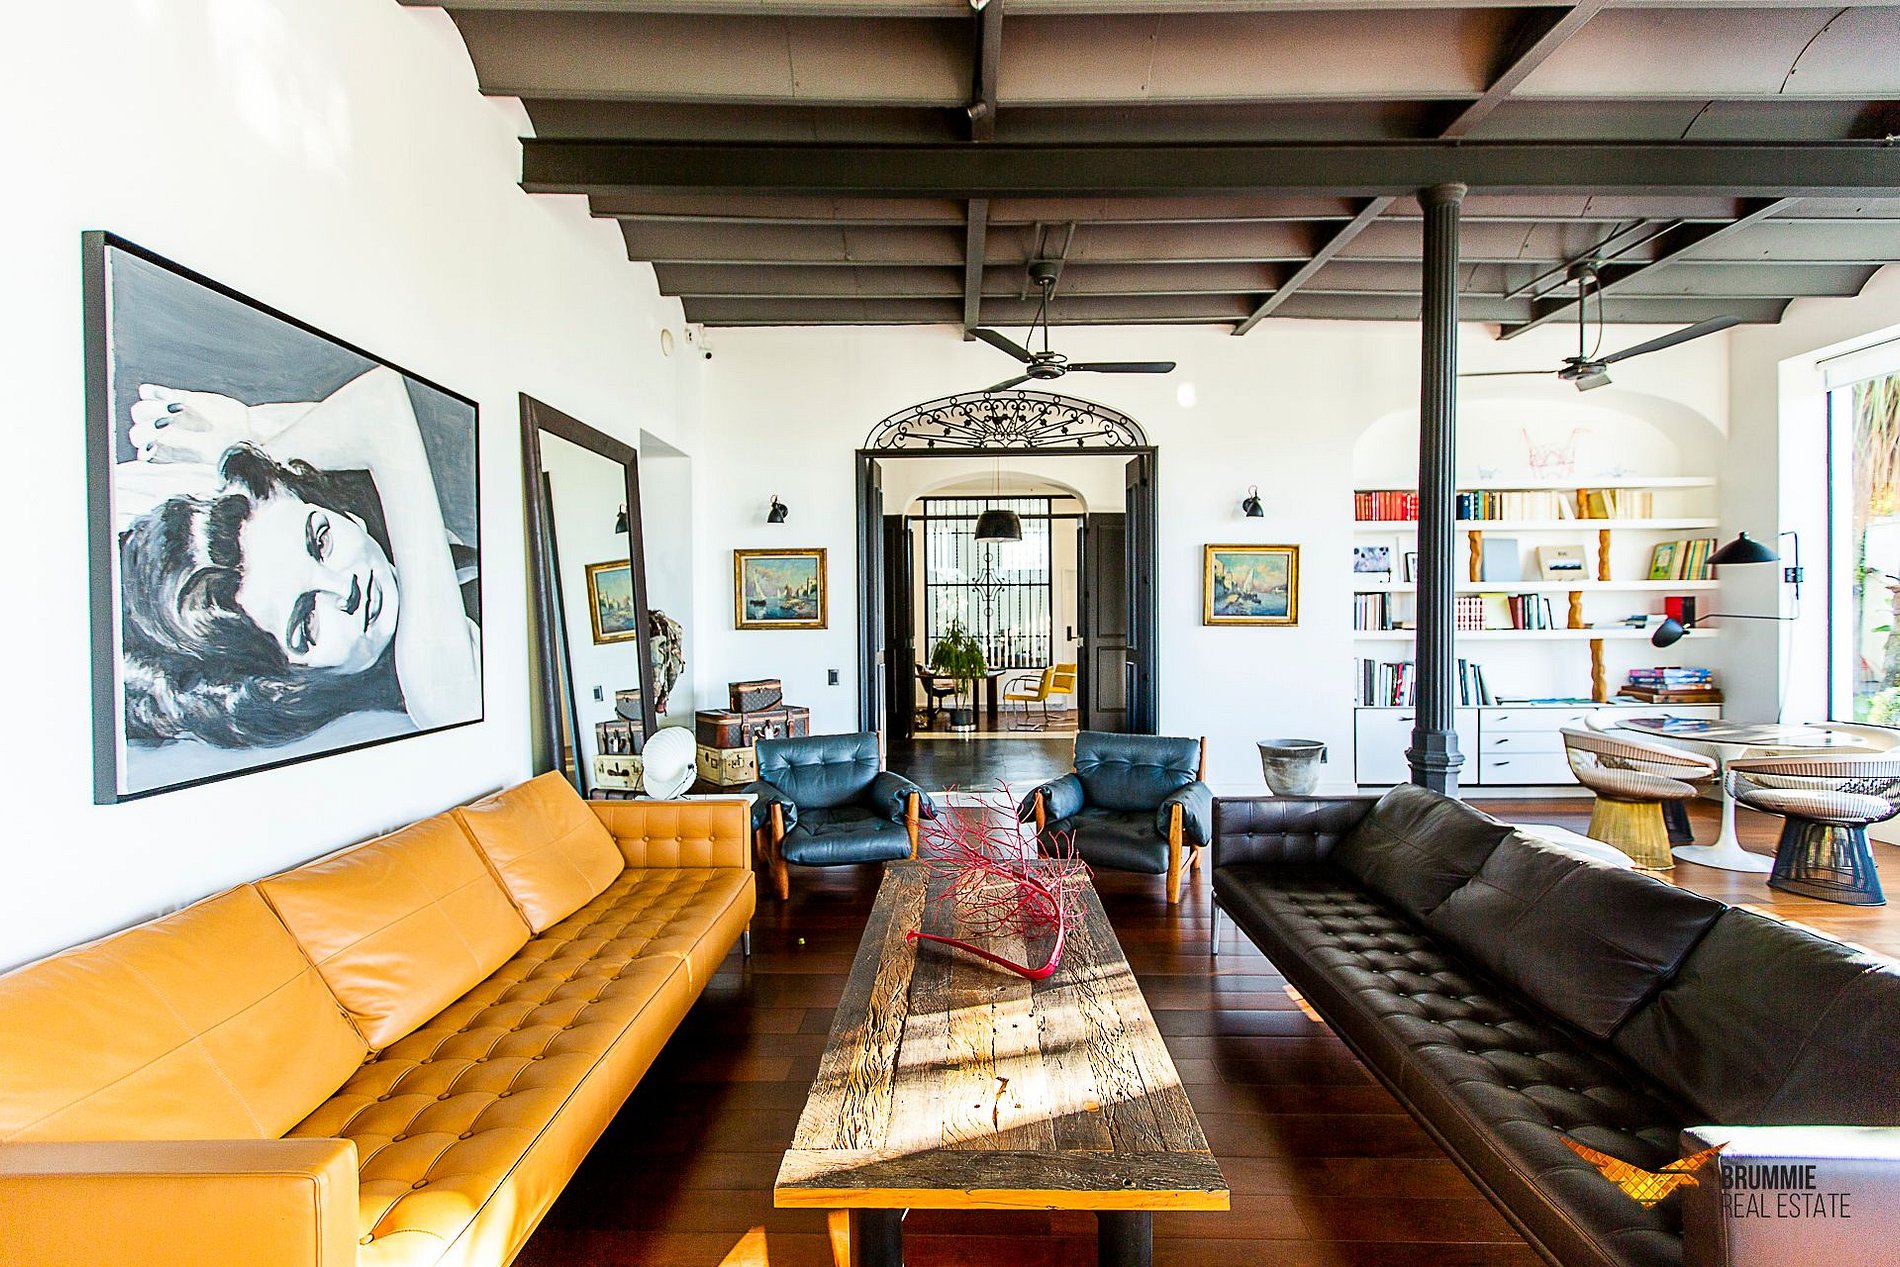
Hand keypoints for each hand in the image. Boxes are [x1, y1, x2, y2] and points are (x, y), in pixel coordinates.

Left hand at [128, 385, 256, 464]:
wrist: (248, 429)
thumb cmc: (230, 446)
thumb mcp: (208, 449)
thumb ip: (181, 443)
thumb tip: (158, 438)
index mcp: (169, 454)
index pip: (143, 451)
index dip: (147, 444)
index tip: (164, 438)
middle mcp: (164, 436)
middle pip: (137, 431)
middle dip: (149, 425)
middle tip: (172, 420)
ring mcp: (167, 417)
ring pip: (140, 410)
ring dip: (154, 407)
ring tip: (178, 408)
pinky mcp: (175, 398)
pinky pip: (150, 393)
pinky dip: (153, 392)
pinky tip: (170, 396)